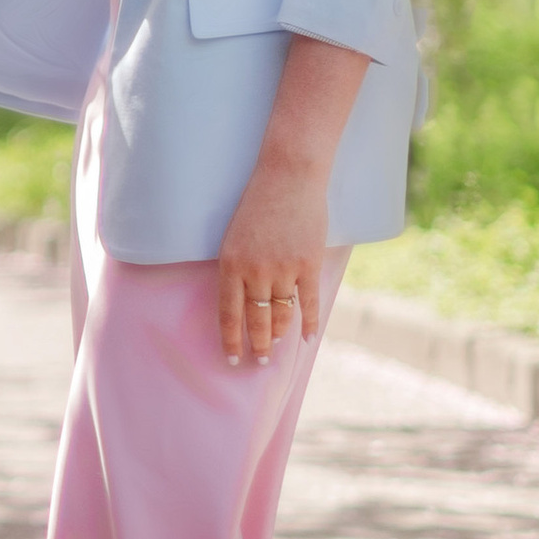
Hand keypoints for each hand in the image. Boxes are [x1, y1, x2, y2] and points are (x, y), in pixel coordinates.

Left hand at [216, 163, 331, 365]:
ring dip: (280, 333)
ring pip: (281, 314)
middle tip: (258, 361)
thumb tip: (243, 301)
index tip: (231, 358)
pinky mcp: (308, 264)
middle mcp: (255, 271)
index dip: (231, 338)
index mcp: (231, 264)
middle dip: (257, 344)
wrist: (288, 177)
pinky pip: (308, 303)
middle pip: (256, 319)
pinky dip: (309, 323)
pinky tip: (308, 338)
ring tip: (277, 346)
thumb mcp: (235, 236)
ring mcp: (283, 269)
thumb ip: (237, 268)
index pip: (228, 312)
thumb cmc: (258, 203)